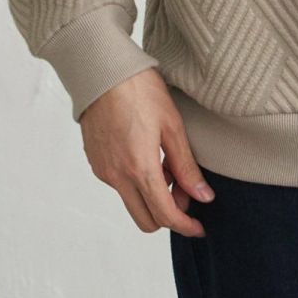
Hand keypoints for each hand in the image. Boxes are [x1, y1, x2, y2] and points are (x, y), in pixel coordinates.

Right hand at [79, 67, 213, 235]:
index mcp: (139, 168)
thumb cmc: (140, 90)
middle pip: (145, 220)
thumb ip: (186, 166)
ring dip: (152, 196)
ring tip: (168, 163)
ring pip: (132, 202)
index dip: (185, 226)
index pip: (164, 215)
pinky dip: (137, 181)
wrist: (102, 70)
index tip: (199, 227)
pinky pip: (120, 186)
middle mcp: (117, 177)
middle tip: (185, 190)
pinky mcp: (95, 162)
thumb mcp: (172, 125)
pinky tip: (149, 155)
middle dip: (169, 214)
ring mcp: (103, 171)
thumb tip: (202, 197)